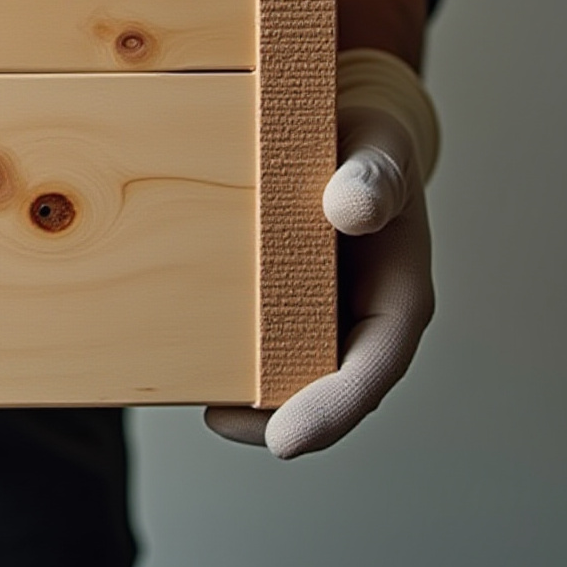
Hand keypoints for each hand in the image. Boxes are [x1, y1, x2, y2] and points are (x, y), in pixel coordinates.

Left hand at [205, 48, 438, 458]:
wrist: (338, 126)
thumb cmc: (367, 143)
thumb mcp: (381, 147)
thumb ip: (374, 174)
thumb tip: (349, 206)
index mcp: (397, 300)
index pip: (372, 371)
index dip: (332, 410)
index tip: (287, 440)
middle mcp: (355, 321)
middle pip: (319, 390)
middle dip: (272, 415)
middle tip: (220, 420)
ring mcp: (311, 317)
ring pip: (277, 371)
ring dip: (237, 389)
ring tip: (183, 389)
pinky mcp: (270, 303)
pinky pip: (246, 335)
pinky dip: (214, 347)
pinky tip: (169, 345)